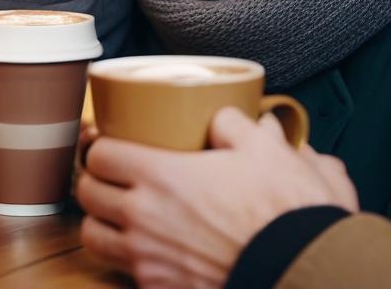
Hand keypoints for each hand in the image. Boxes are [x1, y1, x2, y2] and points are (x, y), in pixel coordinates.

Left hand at [75, 107, 357, 287]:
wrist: (302, 269)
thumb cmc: (286, 211)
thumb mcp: (266, 149)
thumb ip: (234, 125)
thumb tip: (223, 117)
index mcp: (161, 175)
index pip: (99, 155)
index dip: (101, 146)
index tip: (110, 144)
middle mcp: (144, 217)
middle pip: (87, 194)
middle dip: (94, 181)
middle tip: (110, 175)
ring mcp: (148, 258)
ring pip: (94, 236)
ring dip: (101, 221)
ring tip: (119, 213)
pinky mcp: (160, 287)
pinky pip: (124, 271)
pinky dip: (129, 259)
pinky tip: (149, 248)